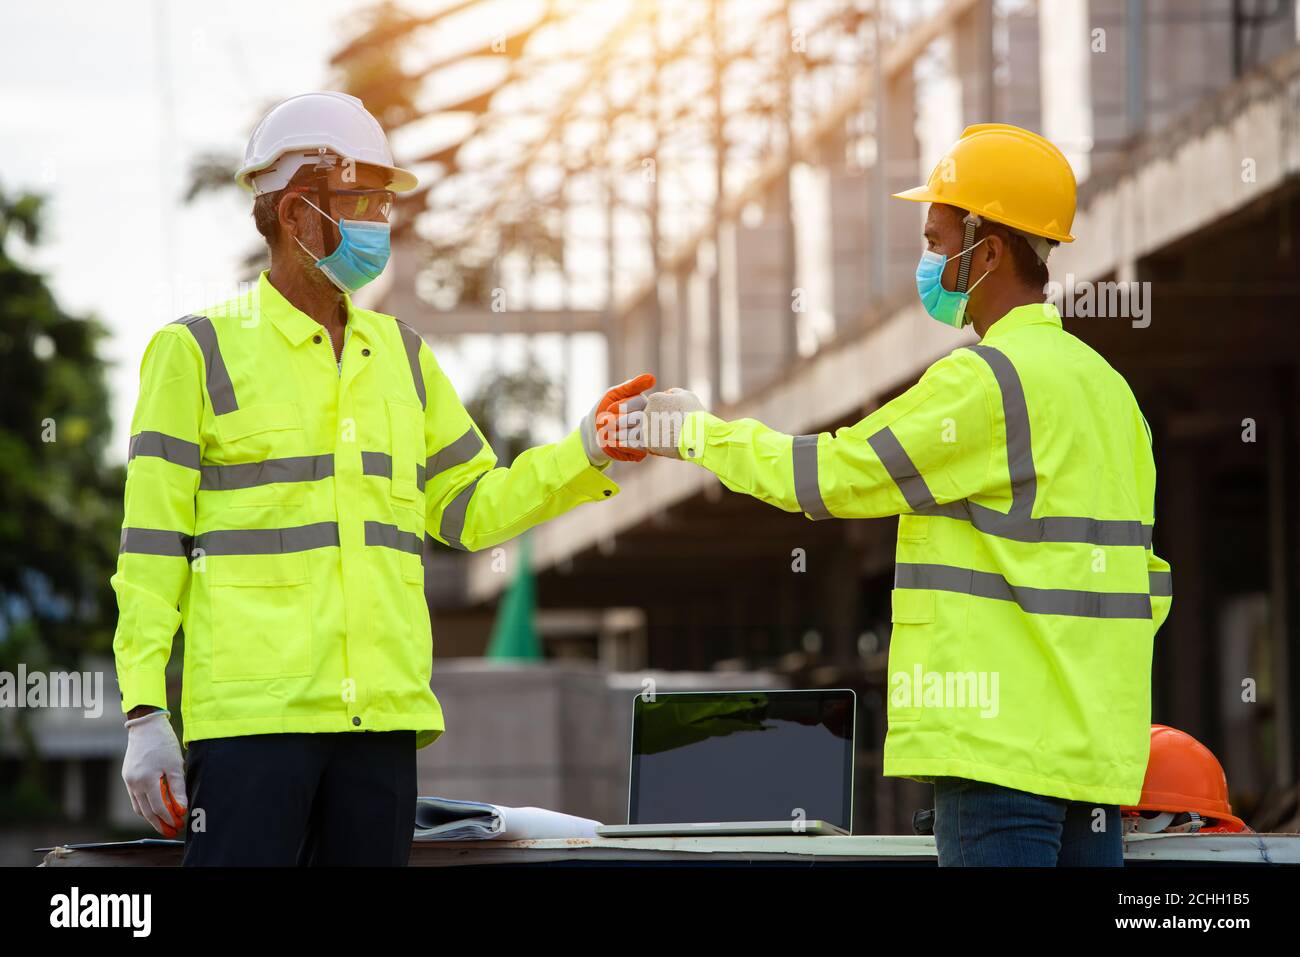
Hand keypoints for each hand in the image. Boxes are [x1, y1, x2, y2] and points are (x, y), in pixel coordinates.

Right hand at [121, 709, 187, 836]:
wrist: (145, 726)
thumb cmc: (163, 743)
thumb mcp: (175, 765)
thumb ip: (178, 788)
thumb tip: (181, 809)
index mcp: (146, 780)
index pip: (158, 808)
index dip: (169, 819)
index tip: (180, 825)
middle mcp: (134, 783)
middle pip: (146, 812)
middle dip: (159, 823)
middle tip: (172, 831)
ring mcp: (128, 780)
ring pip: (138, 807)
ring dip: (151, 817)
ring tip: (165, 823)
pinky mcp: (127, 777)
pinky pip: (135, 798)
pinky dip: (145, 806)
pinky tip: (155, 808)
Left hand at [581, 373, 655, 464]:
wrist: (594, 433)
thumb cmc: (605, 409)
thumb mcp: (614, 394)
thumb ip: (631, 386)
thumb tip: (652, 378)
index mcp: (645, 403)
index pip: (639, 402)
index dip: (622, 406)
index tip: (610, 409)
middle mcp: (650, 419)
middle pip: (639, 419)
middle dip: (619, 421)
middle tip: (606, 422)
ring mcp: (648, 435)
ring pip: (638, 434)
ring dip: (618, 434)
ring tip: (608, 432)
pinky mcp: (643, 450)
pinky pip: (637, 448)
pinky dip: (621, 445)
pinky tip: (613, 442)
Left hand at [639, 388, 705, 457]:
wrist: (699, 437)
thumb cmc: (695, 414)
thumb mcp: (687, 396)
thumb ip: (673, 392)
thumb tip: (667, 394)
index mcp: (654, 399)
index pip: (655, 403)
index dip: (666, 408)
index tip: (677, 413)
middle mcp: (646, 413)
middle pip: (650, 416)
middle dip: (660, 420)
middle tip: (675, 425)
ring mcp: (646, 429)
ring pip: (650, 430)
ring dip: (659, 432)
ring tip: (674, 435)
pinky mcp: (649, 444)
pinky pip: (652, 444)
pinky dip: (659, 444)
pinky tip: (671, 443)